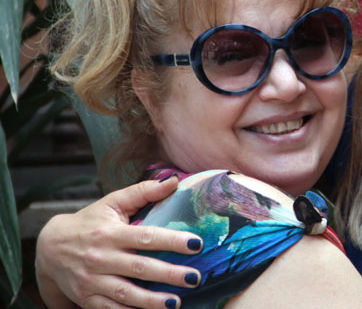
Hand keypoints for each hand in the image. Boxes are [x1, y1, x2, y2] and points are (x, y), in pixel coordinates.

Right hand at [35, 176, 203, 308]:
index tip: (196, 244)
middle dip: (169, 274)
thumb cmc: (90, 221)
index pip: (146, 237)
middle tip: (194, 278)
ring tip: (175, 302)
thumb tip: (173, 180)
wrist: (50, 248)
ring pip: (125, 293)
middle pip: (139, 268)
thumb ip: (143, 191)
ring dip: (151, 301)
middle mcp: (101, 257)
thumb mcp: (113, 202)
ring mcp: (91, 280)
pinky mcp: (86, 298)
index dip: (172, 241)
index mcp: (111, 233)